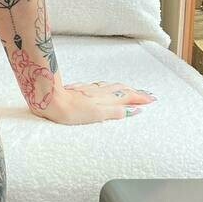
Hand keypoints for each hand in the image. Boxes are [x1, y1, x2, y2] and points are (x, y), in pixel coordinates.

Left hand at [30, 82, 157, 124]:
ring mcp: (89, 90)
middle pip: (121, 89)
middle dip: (134, 91)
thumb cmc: (72, 111)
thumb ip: (115, 112)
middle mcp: (99, 92)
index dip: (140, 98)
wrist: (51, 100)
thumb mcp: (98, 115)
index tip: (151, 99)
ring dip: (122, 88)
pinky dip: (107, 87)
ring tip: (129, 89)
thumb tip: (134, 110)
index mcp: (106, 98)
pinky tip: (103, 88)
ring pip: (110, 86)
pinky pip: (99, 86)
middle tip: (146, 94)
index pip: (127, 96)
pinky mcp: (79, 89)